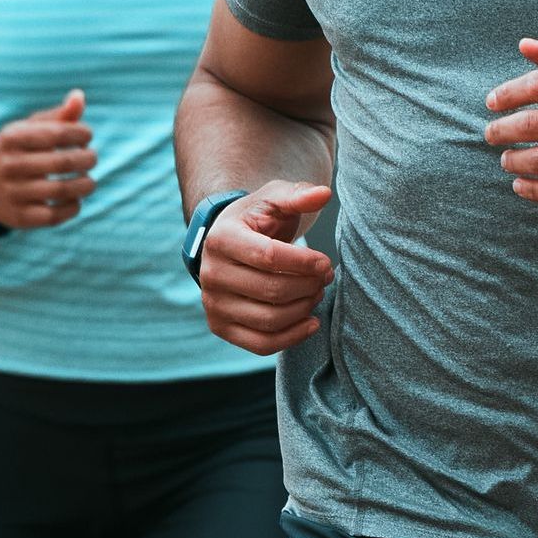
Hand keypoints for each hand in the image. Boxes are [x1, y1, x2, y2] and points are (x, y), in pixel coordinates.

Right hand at [0, 88, 92, 231]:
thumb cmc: (18, 151)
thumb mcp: (30, 130)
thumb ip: (58, 116)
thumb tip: (79, 96)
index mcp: (11, 138)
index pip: (57, 133)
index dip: (80, 134)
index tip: (86, 137)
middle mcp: (9, 165)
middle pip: (62, 162)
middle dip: (87, 159)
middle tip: (92, 158)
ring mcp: (12, 193)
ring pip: (61, 190)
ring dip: (85, 185)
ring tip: (88, 180)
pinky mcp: (20, 217)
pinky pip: (55, 215)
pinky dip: (74, 207)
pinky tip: (76, 198)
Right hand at [197, 181, 334, 353]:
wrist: (230, 244)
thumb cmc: (257, 220)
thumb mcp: (274, 199)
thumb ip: (297, 195)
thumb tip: (323, 194)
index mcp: (221, 239)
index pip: (269, 257)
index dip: (305, 263)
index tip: (326, 263)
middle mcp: (210, 274)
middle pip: (273, 291)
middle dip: (309, 286)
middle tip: (325, 278)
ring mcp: (212, 303)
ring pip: (270, 319)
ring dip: (304, 308)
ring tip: (317, 293)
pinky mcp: (220, 327)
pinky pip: (261, 344)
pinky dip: (292, 337)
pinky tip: (311, 322)